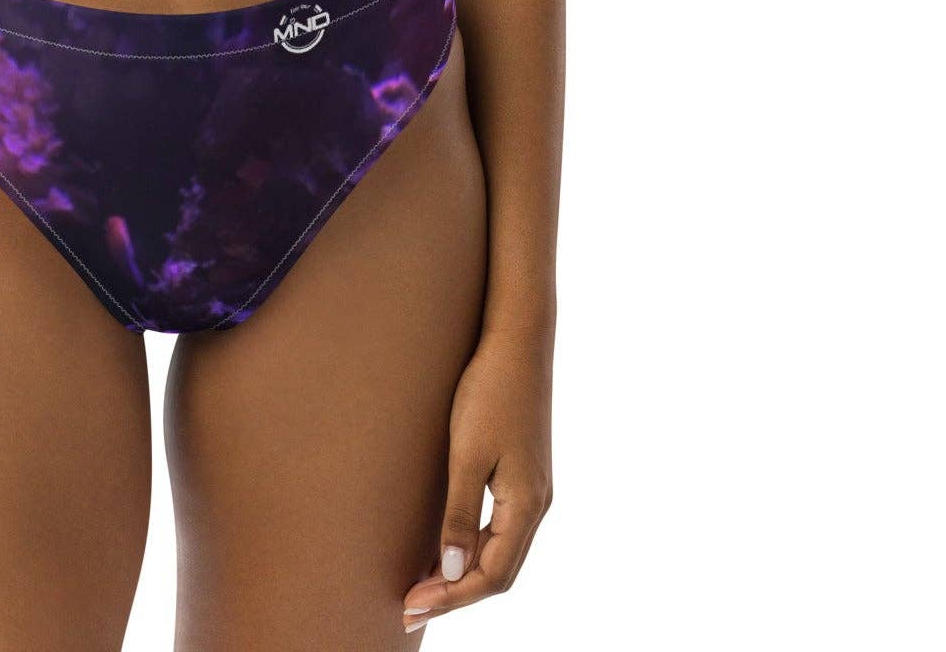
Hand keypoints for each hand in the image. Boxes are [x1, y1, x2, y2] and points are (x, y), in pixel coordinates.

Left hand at [400, 327, 552, 631]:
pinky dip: (472, 546)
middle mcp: (536, 505)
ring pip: (500, 551)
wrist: (517, 339)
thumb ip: (460, 515)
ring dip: (463, 574)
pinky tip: (445, 547)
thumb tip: (452, 574)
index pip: (493, 576)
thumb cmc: (490, 390)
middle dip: (455, 594)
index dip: (453, 598)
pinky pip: (499, 527)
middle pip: (499, 571)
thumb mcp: (468, 454)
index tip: (412, 607)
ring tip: (422, 586)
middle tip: (409, 607)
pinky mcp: (522, 472)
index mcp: (527, 505)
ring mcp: (532, 489)